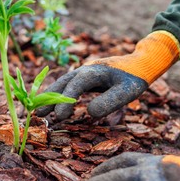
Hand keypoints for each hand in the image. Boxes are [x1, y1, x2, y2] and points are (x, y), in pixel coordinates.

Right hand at [37, 31, 179, 119]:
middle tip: (38, 114)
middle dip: (49, 98)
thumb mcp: (127, 92)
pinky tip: (53, 106)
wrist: (141, 64)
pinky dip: (59, 95)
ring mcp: (84, 73)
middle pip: (62, 83)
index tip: (60, 117)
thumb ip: (109, 102)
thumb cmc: (135, 78)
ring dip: (51, 97)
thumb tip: (89, 113)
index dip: (65, 101)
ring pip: (63, 84)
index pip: (75, 86)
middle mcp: (85, 70)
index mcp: (94, 71)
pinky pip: (68, 86)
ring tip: (40, 112)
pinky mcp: (86, 78)